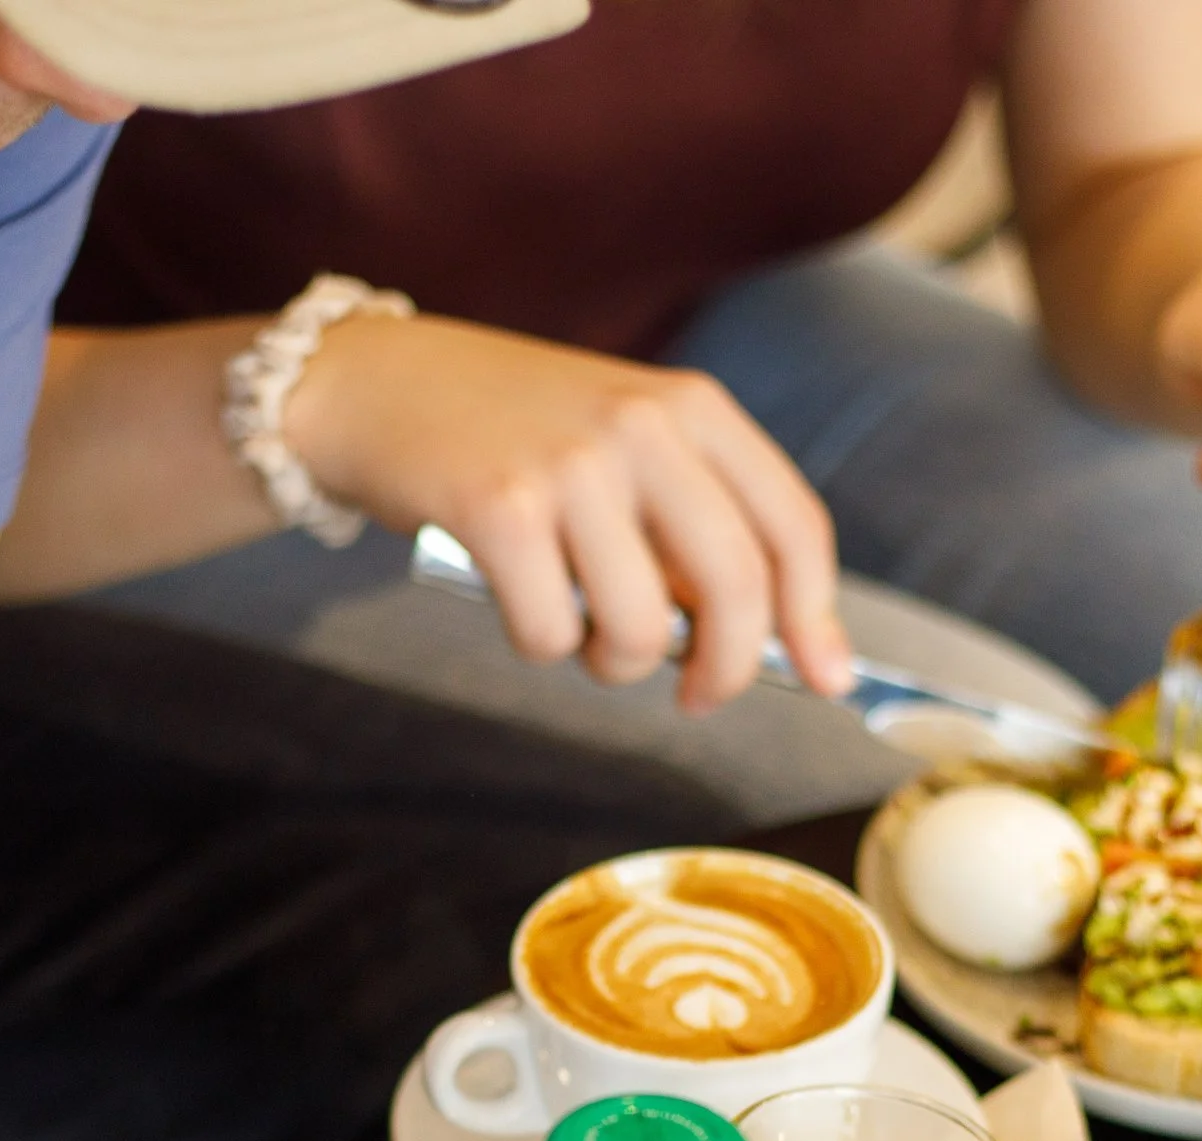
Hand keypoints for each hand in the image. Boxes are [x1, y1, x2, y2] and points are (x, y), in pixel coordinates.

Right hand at [286, 313, 851, 713]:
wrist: (373, 382)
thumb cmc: (510, 431)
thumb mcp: (623, 440)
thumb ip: (693, 520)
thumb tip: (772, 639)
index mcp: (692, 406)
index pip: (792, 526)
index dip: (815, 617)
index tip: (828, 677)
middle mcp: (643, 425)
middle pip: (737, 589)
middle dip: (727, 670)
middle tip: (696, 695)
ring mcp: (572, 465)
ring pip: (640, 629)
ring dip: (614, 661)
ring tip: (581, 628)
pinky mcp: (499, 507)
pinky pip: (551, 633)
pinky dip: (540, 643)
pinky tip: (516, 597)